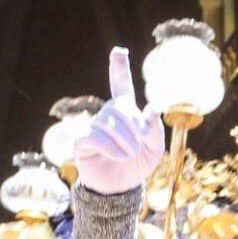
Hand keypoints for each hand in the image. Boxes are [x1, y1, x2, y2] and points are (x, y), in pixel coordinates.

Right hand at [73, 47, 165, 195]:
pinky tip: (118, 156)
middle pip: (120, 107)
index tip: (118, 51)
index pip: (121, 85)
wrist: (120, 188)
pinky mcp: (82, 141)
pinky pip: (95, 136)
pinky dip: (111, 147)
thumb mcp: (154, 149)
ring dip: (125, 141)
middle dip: (134, 128)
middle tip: (138, 147)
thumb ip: (154, 129)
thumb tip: (153, 107)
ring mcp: (93, 126)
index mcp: (126, 113)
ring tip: (129, 155)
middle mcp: (107, 115)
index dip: (119, 68)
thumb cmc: (137, 165)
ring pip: (108, 123)